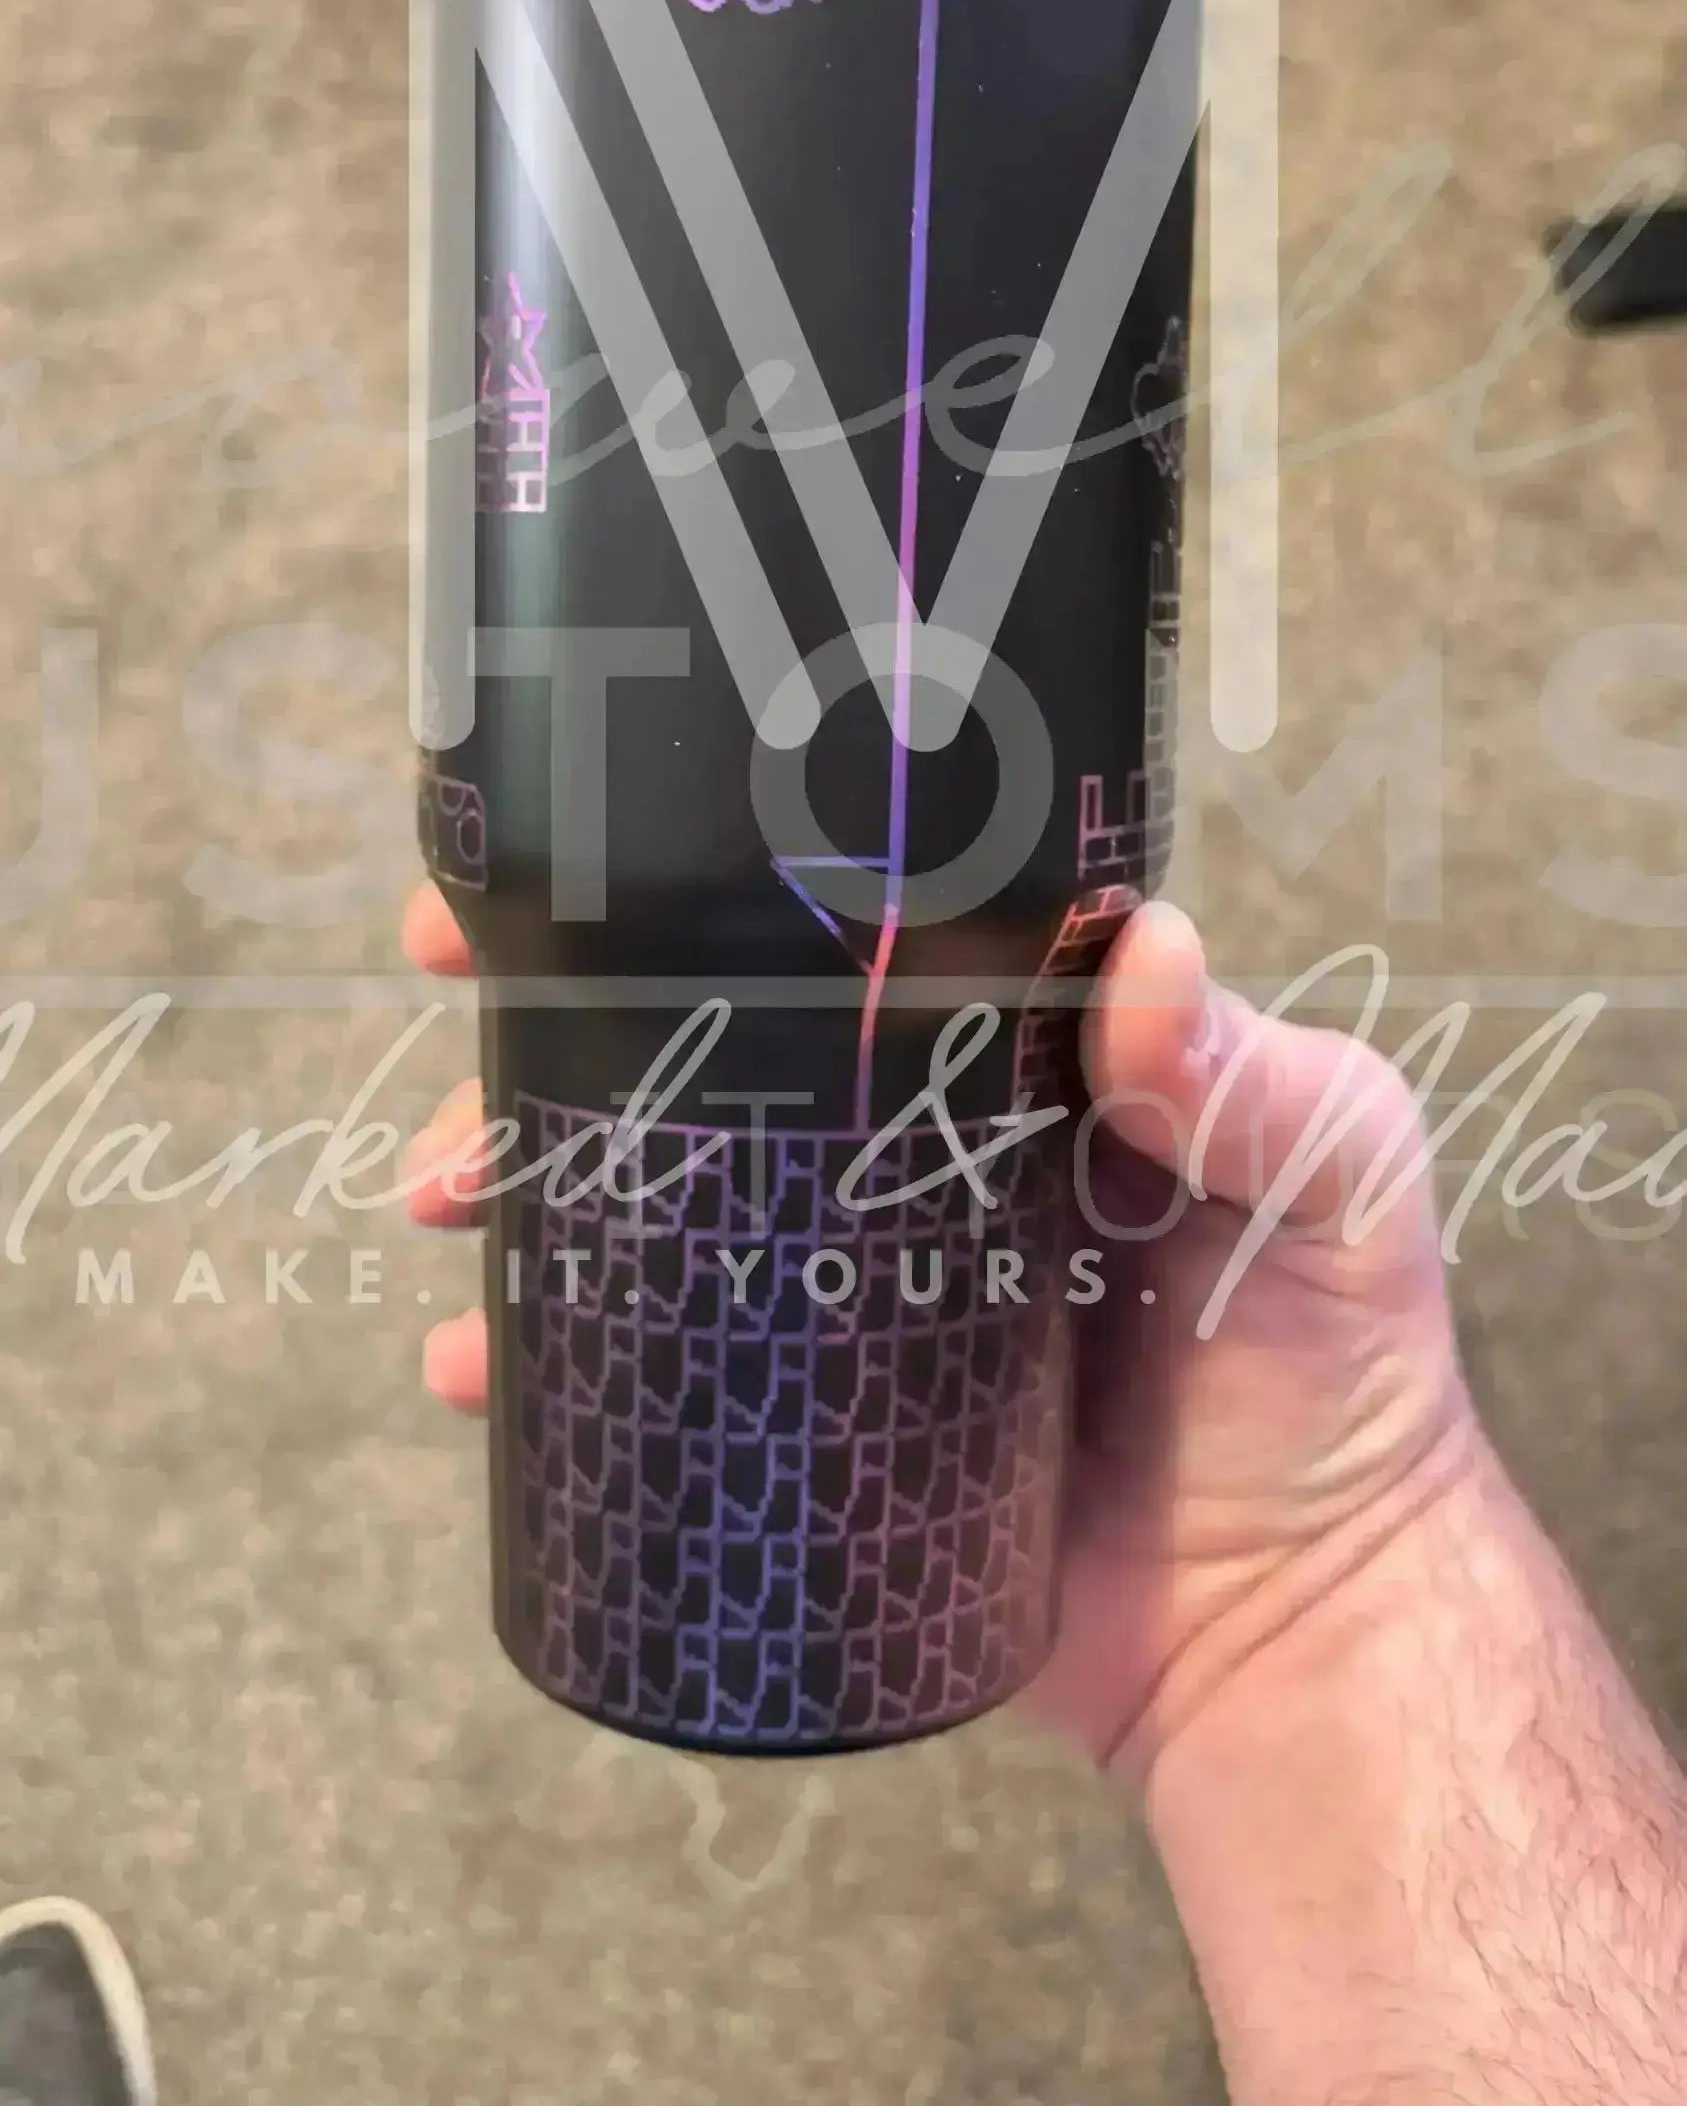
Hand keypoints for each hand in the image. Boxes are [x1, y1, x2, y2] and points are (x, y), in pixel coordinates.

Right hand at [398, 884, 1476, 1776]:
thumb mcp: (1334, 1185)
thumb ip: (1253, 1084)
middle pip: (707, 1046)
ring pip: (654, 1191)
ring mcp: (847, 1273)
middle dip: (561, 1017)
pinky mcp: (810, 1412)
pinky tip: (476, 1364)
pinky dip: (549, 1357)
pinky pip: (655, 1362)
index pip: (846, 919)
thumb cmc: (1341, 1370)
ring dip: (526, 1171)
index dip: (715, 872)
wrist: (1297, 1629)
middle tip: (457, 1002)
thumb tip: (1149, 953)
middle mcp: (910, 1137)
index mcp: (1017, 1046)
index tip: (590, 844)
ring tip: (450, 1197)